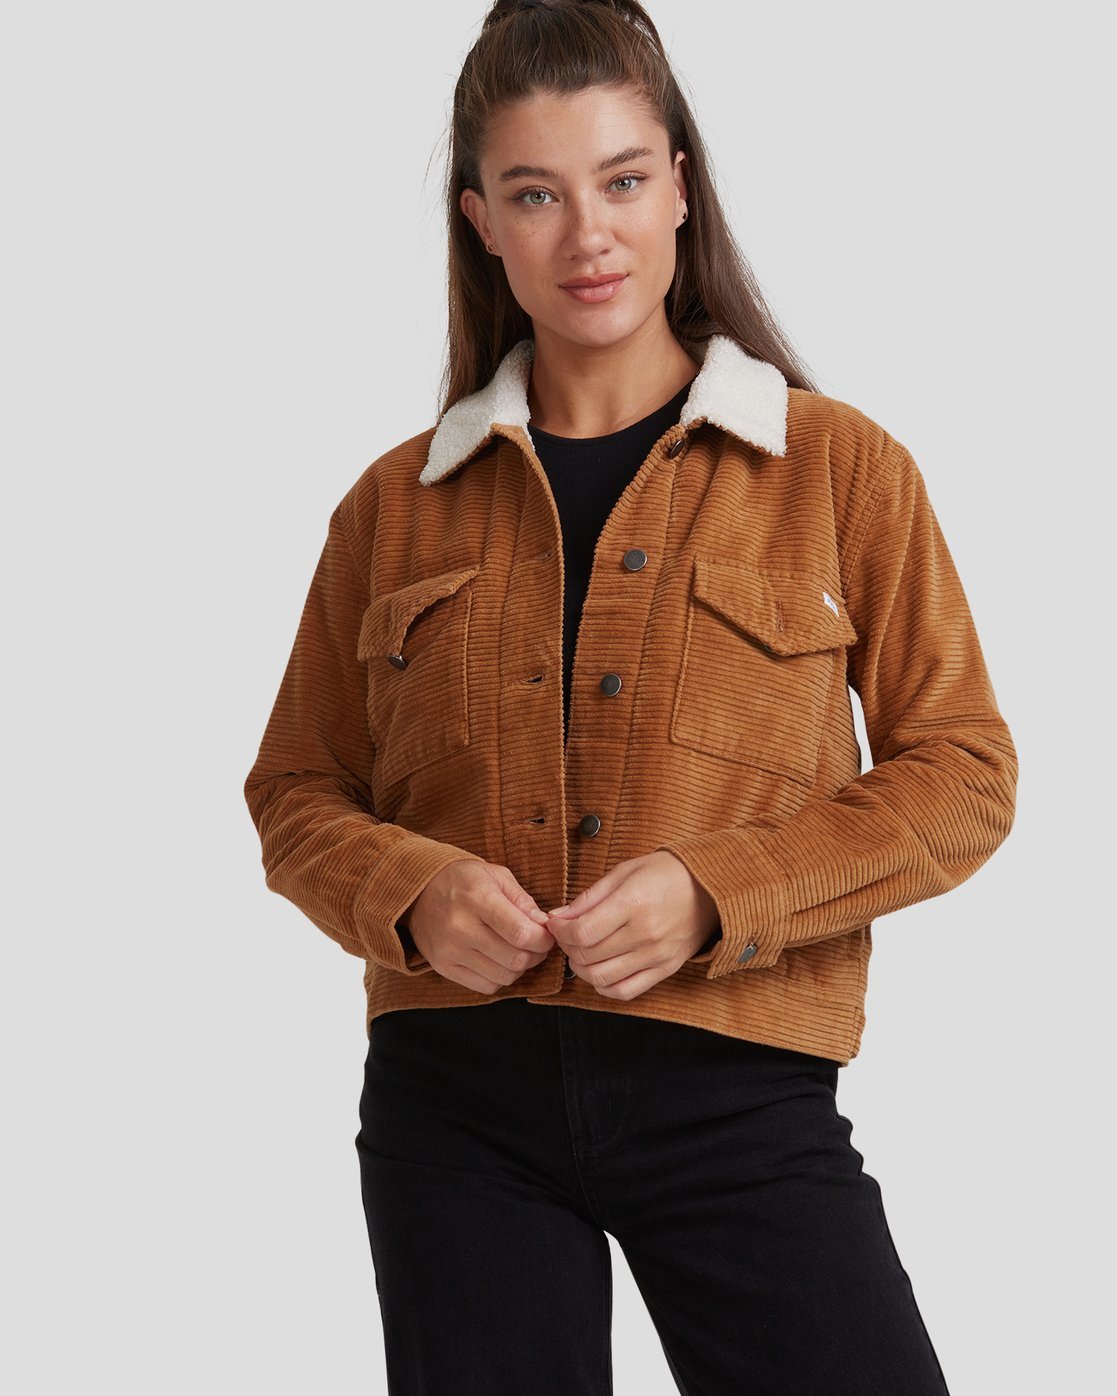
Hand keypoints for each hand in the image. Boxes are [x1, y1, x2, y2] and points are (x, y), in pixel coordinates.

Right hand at [403, 860, 555, 993]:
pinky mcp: (443, 967)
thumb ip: (523, 901)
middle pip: (515, 959)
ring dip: (520, 968)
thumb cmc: (463, 880)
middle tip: (537, 944)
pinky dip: (500, 977)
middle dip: (536, 954)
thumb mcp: (496, 875)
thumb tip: (544, 926)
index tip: (547, 934)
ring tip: (518, 951)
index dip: (543, 939)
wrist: (418, 891)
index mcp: (476, 898)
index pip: (520, 932)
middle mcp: (460, 927)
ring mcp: (449, 951)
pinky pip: (485, 986)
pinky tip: (499, 960)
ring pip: (503, 976)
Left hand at [544, 851, 719, 999]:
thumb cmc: (667, 873)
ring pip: (601, 978)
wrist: (713, 887)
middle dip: (566, 947)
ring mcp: (657, 956)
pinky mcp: (665, 970)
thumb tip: (558, 917)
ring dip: (581, 968)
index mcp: (634, 903)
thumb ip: (589, 897)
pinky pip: (625, 991)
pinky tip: (600, 969)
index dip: (560, 931)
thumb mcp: (625, 871)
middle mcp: (645, 934)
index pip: (581, 933)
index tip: (556, 922)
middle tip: (567, 933)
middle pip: (587, 956)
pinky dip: (604, 986)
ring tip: (581, 951)